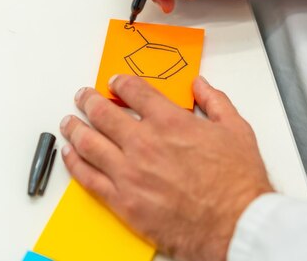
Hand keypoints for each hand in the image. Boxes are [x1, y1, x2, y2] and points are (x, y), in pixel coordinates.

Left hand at [59, 75, 273, 260]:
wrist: (236, 225)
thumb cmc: (237, 183)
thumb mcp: (236, 129)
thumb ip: (215, 101)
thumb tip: (201, 85)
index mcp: (169, 121)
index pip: (134, 91)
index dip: (120, 83)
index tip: (114, 82)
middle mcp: (144, 142)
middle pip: (103, 113)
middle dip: (89, 100)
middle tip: (83, 96)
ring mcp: (129, 172)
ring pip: (89, 142)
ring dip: (75, 128)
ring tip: (69, 122)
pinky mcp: (123, 201)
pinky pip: (88, 177)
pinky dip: (74, 163)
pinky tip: (69, 155)